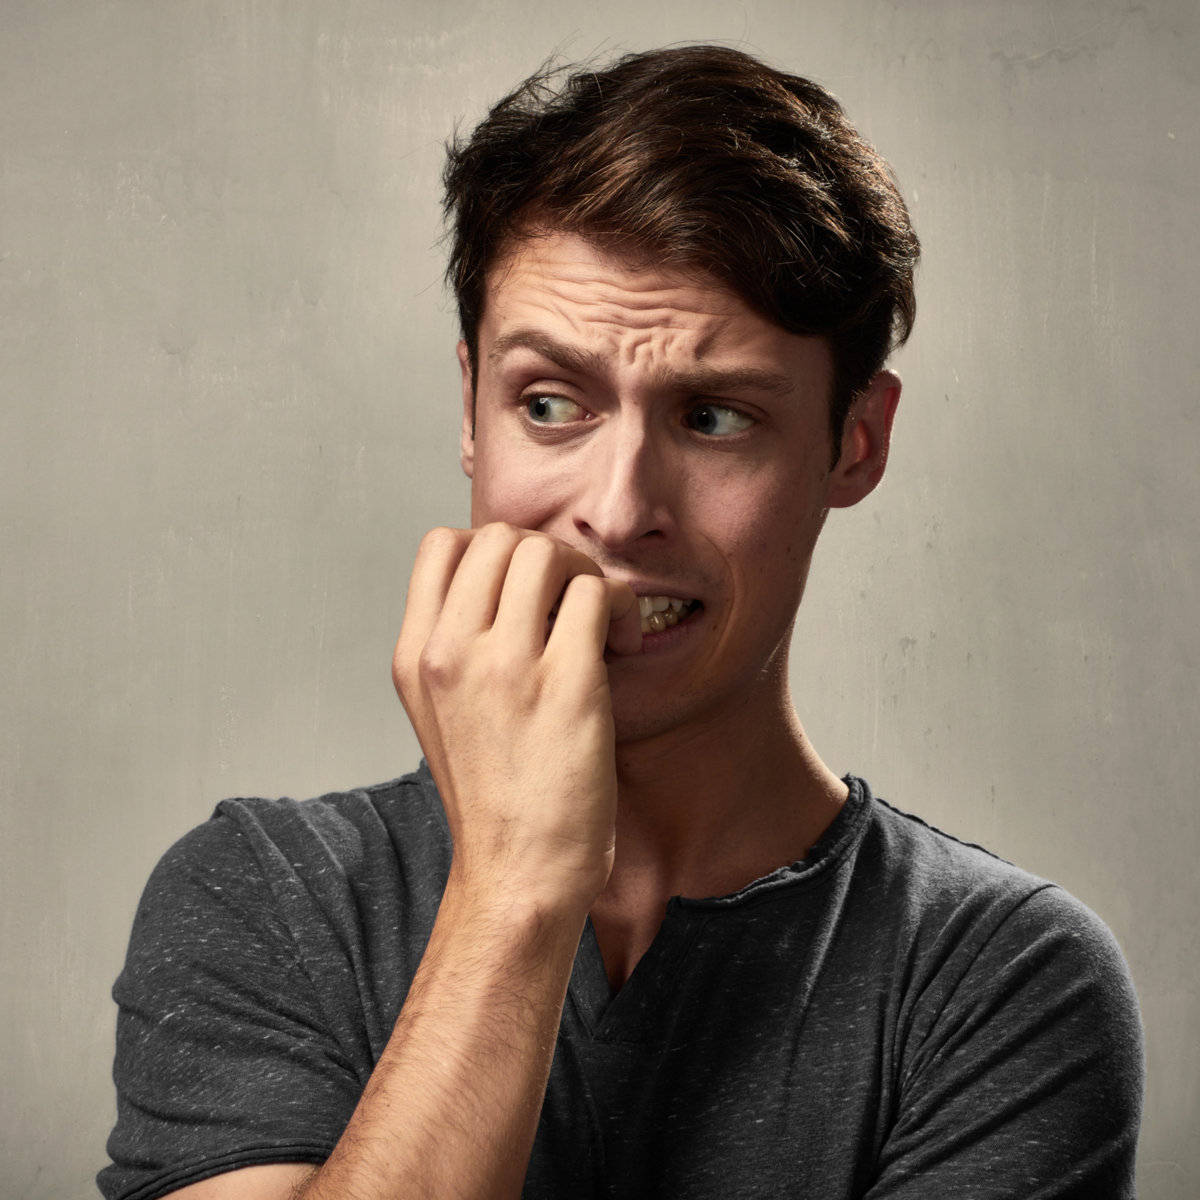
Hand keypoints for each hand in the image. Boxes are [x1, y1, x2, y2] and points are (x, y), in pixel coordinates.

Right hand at [392, 523, 640, 913]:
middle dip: (545, 555)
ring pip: (548, 555)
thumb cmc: (493, 795)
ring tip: (599, 621)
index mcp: (415, 656)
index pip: (441, 545)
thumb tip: (507, 583)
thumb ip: (456, 645)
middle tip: (568, 601)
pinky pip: (597, 595)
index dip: (492, 550)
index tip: (523, 590)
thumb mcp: (441, 712)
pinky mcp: (566, 685)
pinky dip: (620, 607)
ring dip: (584, 575)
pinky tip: (622, 644)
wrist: (518, 871)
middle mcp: (449, 653)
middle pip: (499, 537)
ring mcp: (505, 667)